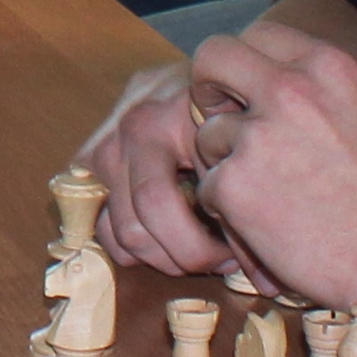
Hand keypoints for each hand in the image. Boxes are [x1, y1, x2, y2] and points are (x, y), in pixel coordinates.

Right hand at [73, 67, 232, 280]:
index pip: (159, 207)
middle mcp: (123, 132)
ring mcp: (103, 147)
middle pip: (135, 228)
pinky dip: (135, 244)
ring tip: (196, 248)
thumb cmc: (236, 111)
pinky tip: (169, 235)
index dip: (201, 249)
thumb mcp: (247, 148)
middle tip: (219, 258)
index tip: (236, 253)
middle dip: (180, 257)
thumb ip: (249, 204)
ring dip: (158, 256)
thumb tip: (268, 283)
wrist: (204, 72)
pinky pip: (102, 227)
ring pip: (116, 233)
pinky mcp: (87, 164)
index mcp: (162, 122)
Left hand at [178, 20, 356, 310]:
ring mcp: (258, 135)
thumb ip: (315, 94)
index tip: (246, 93)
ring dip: (226, 166)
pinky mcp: (234, 183)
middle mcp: (290, 89)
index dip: (244, 66)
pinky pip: (209, 188)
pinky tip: (270, 227)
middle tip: (219, 121)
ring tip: (272, 197)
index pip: (259, 34)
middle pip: (212, 58)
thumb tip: (261, 84)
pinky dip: (230, 212)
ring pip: (207, 136)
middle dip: (207, 89)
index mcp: (328, 67)